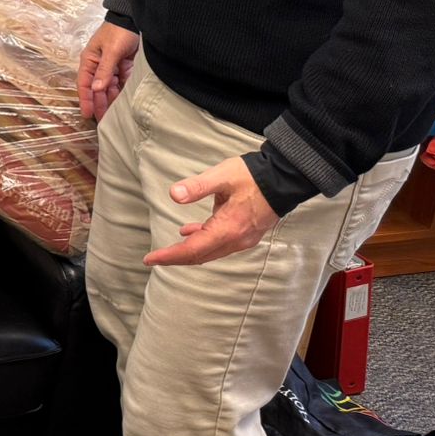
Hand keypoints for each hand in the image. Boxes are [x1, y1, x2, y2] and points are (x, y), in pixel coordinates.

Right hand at [78, 22, 139, 122]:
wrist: (134, 19)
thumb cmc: (118, 31)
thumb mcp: (111, 50)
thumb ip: (105, 70)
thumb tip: (96, 89)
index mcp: (90, 60)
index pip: (84, 83)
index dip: (85, 99)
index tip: (87, 114)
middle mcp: (98, 66)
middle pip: (97, 89)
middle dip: (99, 104)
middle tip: (103, 121)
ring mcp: (111, 67)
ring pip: (109, 88)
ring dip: (111, 100)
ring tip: (114, 116)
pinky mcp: (124, 67)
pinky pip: (121, 83)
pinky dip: (121, 93)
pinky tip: (123, 104)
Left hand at [144, 156, 278, 266]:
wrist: (284, 178)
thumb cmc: (253, 176)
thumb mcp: (222, 176)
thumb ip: (197, 186)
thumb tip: (174, 195)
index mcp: (228, 229)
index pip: (193, 250)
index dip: (170, 256)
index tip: (150, 259)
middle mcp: (236, 240)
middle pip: (201, 256)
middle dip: (176, 258)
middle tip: (154, 258)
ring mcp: (244, 238)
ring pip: (211, 252)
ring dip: (189, 251)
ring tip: (169, 249)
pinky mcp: (248, 233)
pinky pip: (221, 244)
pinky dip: (203, 242)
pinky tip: (191, 231)